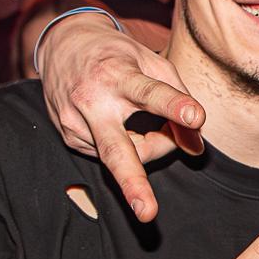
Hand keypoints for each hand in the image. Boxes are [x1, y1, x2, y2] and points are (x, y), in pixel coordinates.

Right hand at [39, 15, 204, 221]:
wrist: (62, 44)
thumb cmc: (118, 56)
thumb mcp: (154, 64)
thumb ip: (180, 103)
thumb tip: (196, 149)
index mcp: (118, 75)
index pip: (151, 92)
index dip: (174, 106)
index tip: (195, 116)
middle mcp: (92, 101)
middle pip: (117, 150)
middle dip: (133, 184)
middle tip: (147, 213)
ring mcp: (75, 123)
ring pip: (126, 157)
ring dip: (148, 146)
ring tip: (146, 120)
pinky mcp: (67, 137)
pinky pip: (110, 155)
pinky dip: (128, 146)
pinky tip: (122, 124)